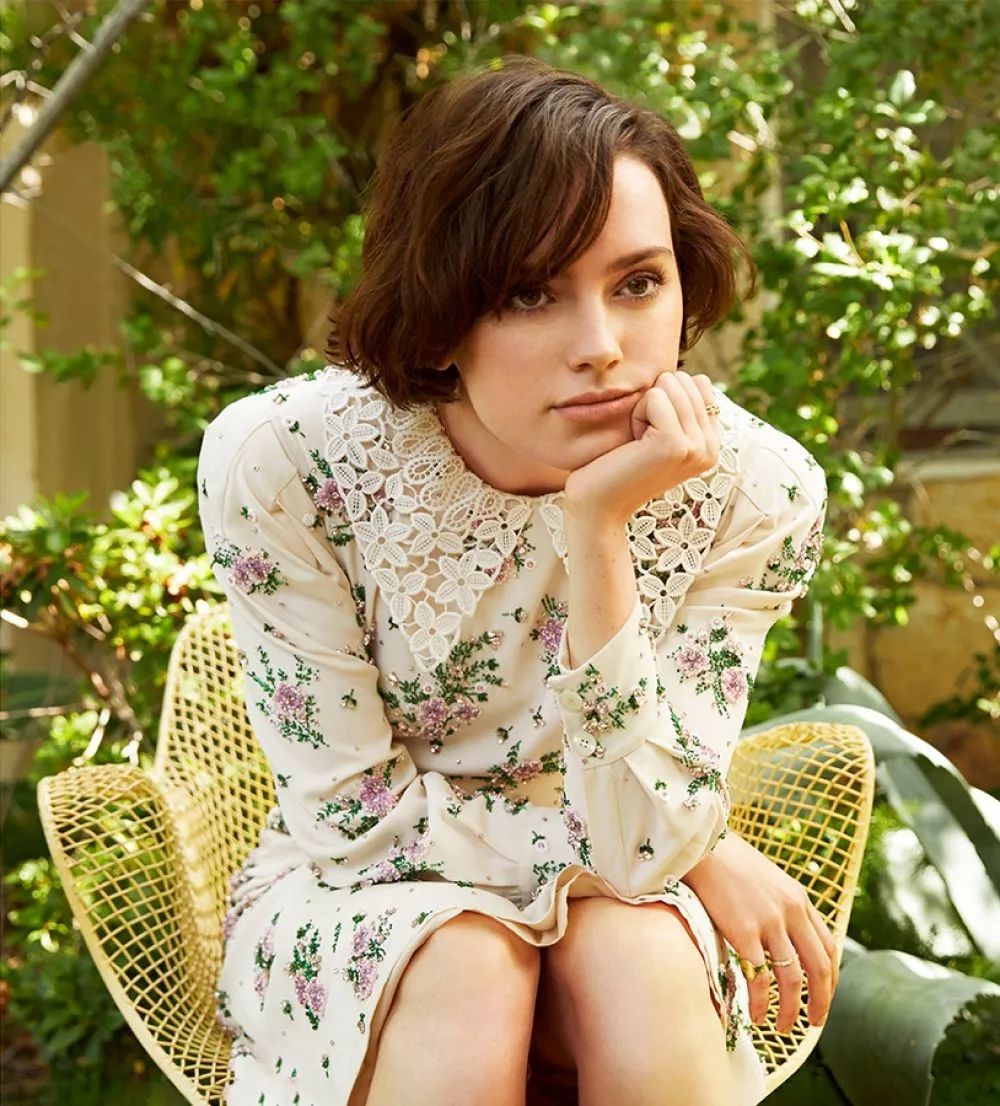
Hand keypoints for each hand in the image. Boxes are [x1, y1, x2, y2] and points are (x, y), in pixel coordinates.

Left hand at [563, 370, 719, 525]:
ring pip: (670, 385)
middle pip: (685, 380)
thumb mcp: (658, 431)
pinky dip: (636, 414)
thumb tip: (696, 376)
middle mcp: (712, 447)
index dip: (666, 398)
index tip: (652, 432)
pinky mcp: (675, 444)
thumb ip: (682, 407)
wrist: (598, 504)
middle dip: (655, 401)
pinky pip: (655, 397)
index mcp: (712, 443)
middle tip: (642, 439)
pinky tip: (633, 444)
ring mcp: (697, 447)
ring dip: (644, 407)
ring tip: (638, 442)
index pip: (699, 383)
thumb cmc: (619, 464)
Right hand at [681, 831, 838, 1033]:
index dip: (830, 978)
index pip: (828, 947)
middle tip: (813, 1024)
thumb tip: (781, 936)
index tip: (823, 997)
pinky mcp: (744, 931)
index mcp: (799, 899)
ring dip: (791, 1011)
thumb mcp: (766, 879)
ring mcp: (769, 922)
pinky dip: (762, 1003)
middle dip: (820, 1002)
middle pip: (819, 968)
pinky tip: (756, 1016)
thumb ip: (780, 905)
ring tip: (783, 1029)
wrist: (700, 844)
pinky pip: (761, 977)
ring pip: (793, 979)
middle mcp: (791, 911)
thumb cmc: (726, 860)